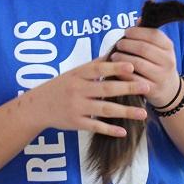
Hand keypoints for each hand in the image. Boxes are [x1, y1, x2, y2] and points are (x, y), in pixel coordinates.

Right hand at [30, 57, 148, 136]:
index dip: (115, 67)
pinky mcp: (76, 122)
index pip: (99, 69)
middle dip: (127, 87)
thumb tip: (115, 52)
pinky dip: (110, 129)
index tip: (133, 65)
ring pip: (104, 109)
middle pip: (106, 88)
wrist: (38, 106)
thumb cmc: (61, 86)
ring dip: (125, 111)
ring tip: (143, 113)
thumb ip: (94, 65)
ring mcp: (77, 107)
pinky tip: (124, 131)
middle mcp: (78, 89)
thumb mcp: (74, 72)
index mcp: (78, 74)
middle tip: (146, 87)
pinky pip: (95, 126)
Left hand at [109, 26, 180, 107]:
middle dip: (127, 44)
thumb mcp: (158, 48)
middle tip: (118, 44)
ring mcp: (161, 76)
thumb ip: (148, 34)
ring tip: (114, 55)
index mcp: (169, 47)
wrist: (169, 89)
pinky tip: (117, 68)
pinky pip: (133, 78)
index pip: (153, 34)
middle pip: (143, 48)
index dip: (137, 31)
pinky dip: (122, 72)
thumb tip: (139, 19)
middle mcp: (168, 61)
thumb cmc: (158, 63)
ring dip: (122, 57)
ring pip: (137, 63)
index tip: (127, 32)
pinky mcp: (153, 89)